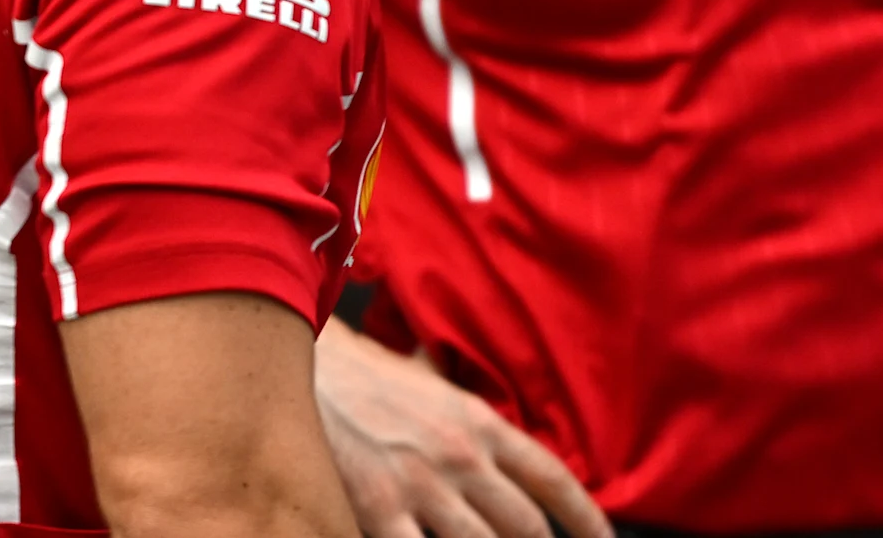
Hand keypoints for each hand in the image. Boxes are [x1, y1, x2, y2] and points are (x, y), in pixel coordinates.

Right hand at [315, 320, 608, 537]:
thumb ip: (450, 389)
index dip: (587, 519)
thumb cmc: (356, 371)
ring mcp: (421, 486)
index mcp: (478, 421)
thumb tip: (456, 381)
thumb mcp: (419, 372)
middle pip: (527, 527)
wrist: (295, 361)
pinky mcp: (378, 509)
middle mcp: (461, 456)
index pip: (552, 479)